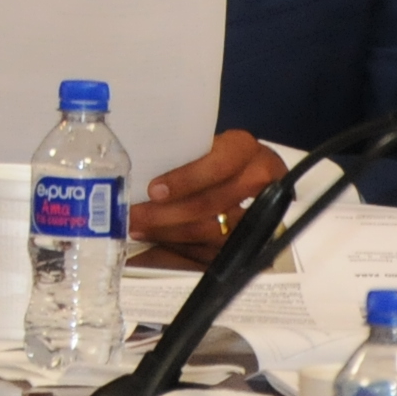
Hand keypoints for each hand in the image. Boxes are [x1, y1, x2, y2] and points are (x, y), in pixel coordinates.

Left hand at [129, 129, 287, 258]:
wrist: (246, 171)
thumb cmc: (211, 155)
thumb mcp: (200, 145)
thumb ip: (178, 157)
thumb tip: (137, 175)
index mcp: (242, 148)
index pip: (217, 166)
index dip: (185, 180)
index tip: (153, 191)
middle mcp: (258, 179)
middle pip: (212, 203)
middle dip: (167, 214)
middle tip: (135, 217)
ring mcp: (262, 212)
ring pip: (212, 231)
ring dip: (170, 233)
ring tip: (140, 229)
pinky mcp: (254, 239)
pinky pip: (215, 250)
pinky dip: (184, 248)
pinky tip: (160, 242)